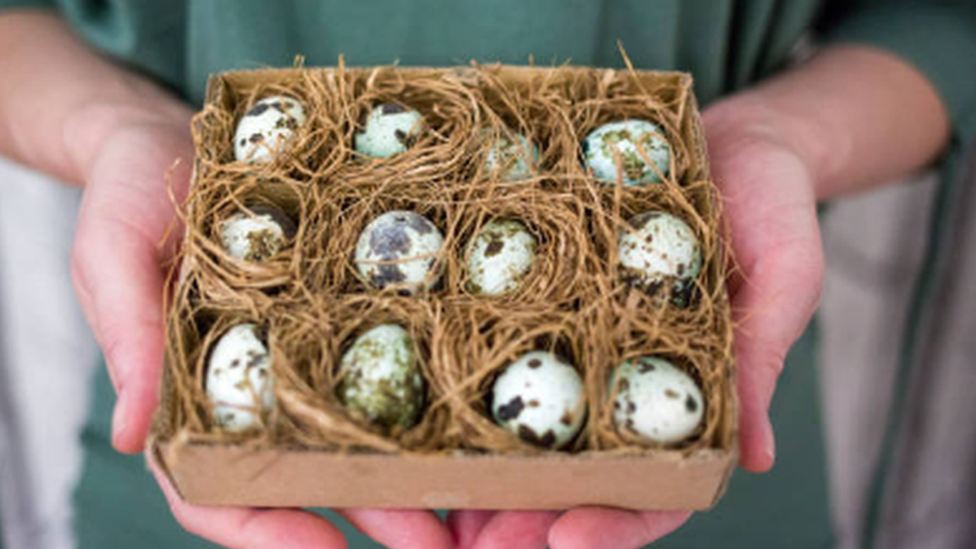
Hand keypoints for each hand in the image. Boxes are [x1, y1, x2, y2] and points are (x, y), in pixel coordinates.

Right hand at [68, 104, 454, 548]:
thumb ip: (127, 338)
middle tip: (430, 542)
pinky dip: (416, 381)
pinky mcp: (339, 305)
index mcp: (187, 393)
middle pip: (307, 468)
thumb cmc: (127, 197)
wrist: (176, 137)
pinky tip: (463, 400)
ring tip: (467, 497)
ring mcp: (301, 348)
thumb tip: (130, 434)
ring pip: (355, 422)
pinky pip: (379, 348)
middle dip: (365, 511)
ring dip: (407, 465)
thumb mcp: (113, 258)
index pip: (215, 484)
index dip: (264, 527)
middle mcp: (254, 384)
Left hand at [446, 100, 824, 548]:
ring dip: (482, 477)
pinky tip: (420, 413)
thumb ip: (761, 361)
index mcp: (691, 399)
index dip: (616, 522)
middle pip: (576, 477)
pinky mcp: (544, 298)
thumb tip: (757, 458)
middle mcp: (625, 385)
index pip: (658, 487)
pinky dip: (465, 386)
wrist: (729, 138)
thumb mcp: (783, 280)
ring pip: (528, 430)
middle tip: (474, 546)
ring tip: (428, 508)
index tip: (566, 541)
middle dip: (527, 520)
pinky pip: (502, 348)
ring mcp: (581, 346)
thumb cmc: (773, 209)